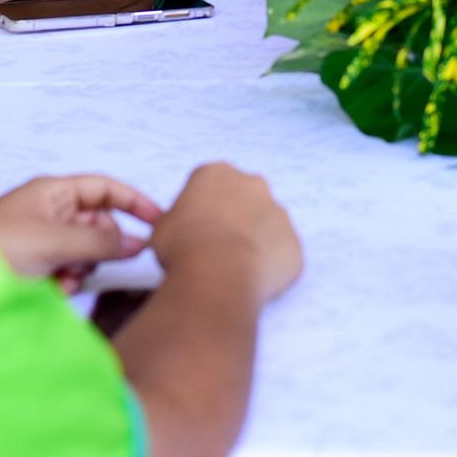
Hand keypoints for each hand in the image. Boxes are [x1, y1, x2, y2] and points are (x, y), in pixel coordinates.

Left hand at [0, 174, 162, 288]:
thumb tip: (137, 244)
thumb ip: (100, 243)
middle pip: (97, 226)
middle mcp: (48, 211)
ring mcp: (40, 239)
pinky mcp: (32, 266)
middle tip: (85, 263)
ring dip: (79, 269)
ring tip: (59, 278)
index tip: (158, 222)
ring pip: (84, 253)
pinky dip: (63, 281)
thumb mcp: (55, 242)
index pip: (105, 189)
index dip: (133, 202)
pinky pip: (66, 271)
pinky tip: (49, 289)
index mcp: (52, 192)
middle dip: (98, 248)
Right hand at [152, 163, 302, 305]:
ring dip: (254, 243)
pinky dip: (270, 268)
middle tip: (216, 249)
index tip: (192, 231)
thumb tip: (180, 228)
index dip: (200, 210)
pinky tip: (251, 283)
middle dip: (234, 219)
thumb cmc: (183, 246)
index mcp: (218, 173)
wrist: (218, 273)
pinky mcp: (294, 245)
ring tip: (233, 270)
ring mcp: (280, 214)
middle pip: (244, 199)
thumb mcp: (162, 227)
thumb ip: (175, 220)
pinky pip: (281, 256)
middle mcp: (254, 185)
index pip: (209, 185)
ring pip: (267, 227)